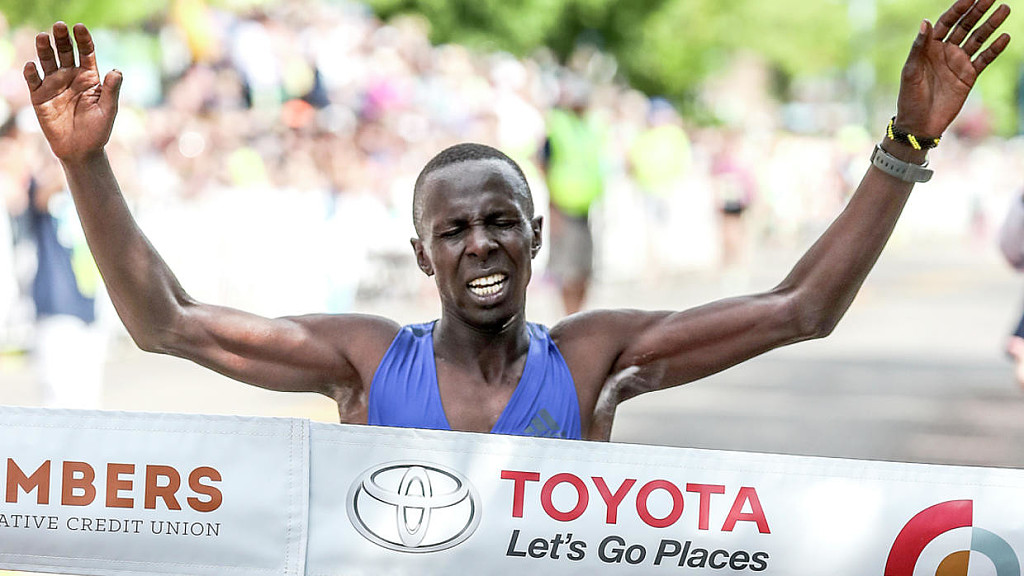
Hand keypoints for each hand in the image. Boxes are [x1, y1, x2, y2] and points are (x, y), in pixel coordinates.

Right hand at [23, 22, 122, 161]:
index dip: (83, 39)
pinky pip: (33, 80)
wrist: (81, 150)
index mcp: (89, 77)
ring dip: (44, 49)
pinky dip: (31, 72)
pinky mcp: (39, 96)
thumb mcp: (108, 110)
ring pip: (47, 61)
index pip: (86, 53)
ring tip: (43, 37)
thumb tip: (117, 71)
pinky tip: (32, 65)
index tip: (79, 28)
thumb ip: (111, 90)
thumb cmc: (98, 131)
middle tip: (59, 26)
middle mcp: (70, 76)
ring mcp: (54, 84)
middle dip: (62, 38)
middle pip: (65, 52)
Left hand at [895, 0, 1010, 137]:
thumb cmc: (909, 98)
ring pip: (978, 39)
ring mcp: (959, 62)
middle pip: (965, 26)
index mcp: (929, 47)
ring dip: (990, 25)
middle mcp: (946, 51)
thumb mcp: (910, 71)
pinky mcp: (969, 76)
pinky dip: (994, 48)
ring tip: (1004, 9)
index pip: (946, 22)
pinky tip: (1004, 37)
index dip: (958, 8)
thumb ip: (919, 47)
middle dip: (978, 11)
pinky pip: (984, 59)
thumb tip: (926, 21)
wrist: (920, 124)